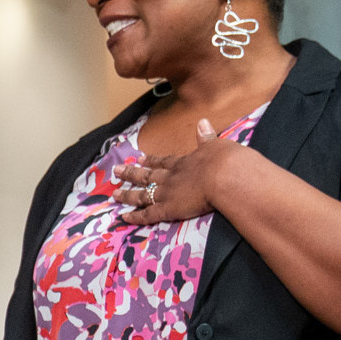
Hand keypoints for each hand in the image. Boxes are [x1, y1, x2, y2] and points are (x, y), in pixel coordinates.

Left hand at [113, 119, 245, 225]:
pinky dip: (135, 217)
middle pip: (147, 175)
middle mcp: (171, 177)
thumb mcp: (217, 144)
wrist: (225, 176)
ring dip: (128, 195)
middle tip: (117, 170)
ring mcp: (167, 193)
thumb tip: (203, 122)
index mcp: (184, 162)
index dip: (151, 160)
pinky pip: (148, 215)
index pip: (163, 161)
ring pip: (142, 195)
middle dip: (131, 173)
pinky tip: (123, 218)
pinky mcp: (168, 209)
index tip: (139, 158)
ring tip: (114, 195)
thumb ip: (207, 137)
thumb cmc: (226, 161)